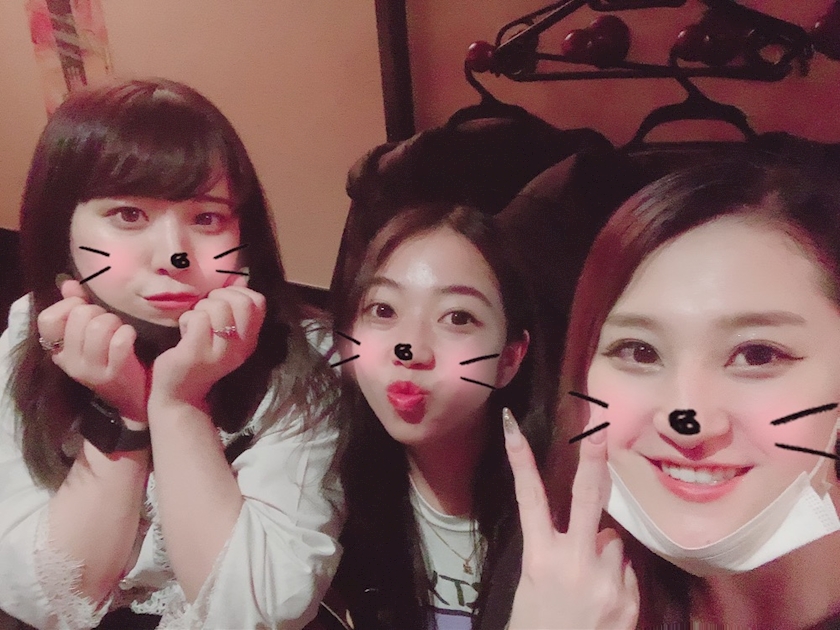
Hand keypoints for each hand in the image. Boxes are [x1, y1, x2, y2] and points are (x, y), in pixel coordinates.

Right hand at [37, 280, 148, 420]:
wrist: (134, 399)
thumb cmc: (112, 359)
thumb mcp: (89, 336)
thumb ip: (76, 308)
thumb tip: (69, 283)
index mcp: (59, 350)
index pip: (47, 319)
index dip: (69, 306)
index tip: (85, 309)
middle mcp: (70, 362)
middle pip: (79, 316)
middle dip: (99, 311)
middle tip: (109, 322)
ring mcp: (91, 369)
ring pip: (99, 326)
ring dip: (115, 321)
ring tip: (120, 329)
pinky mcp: (114, 373)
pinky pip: (119, 341)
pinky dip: (127, 333)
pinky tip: (130, 336)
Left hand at [149, 275, 265, 406]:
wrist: (180, 395)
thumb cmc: (200, 357)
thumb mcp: (224, 335)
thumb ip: (234, 311)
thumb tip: (239, 279)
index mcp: (250, 340)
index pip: (258, 301)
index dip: (238, 293)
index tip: (222, 304)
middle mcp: (240, 347)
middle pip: (239, 301)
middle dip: (217, 298)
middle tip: (204, 312)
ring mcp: (220, 352)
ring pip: (215, 307)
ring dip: (198, 310)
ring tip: (193, 326)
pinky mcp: (197, 353)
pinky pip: (196, 318)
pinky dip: (185, 320)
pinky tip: (183, 334)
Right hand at [504, 408, 638, 629]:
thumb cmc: (537, 624)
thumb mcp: (533, 585)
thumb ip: (560, 552)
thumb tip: (596, 531)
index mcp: (539, 558)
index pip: (529, 498)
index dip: (520, 459)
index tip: (512, 425)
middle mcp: (573, 563)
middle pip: (585, 500)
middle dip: (593, 462)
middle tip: (599, 433)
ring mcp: (604, 580)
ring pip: (611, 540)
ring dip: (604, 551)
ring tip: (588, 584)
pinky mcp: (628, 598)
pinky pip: (626, 569)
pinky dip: (616, 577)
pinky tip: (601, 601)